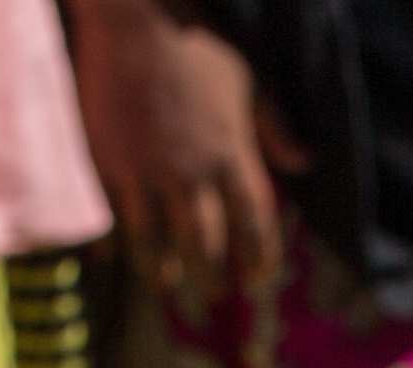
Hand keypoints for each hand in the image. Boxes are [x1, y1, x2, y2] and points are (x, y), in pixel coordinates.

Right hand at [68, 0, 290, 302]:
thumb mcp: (248, 79)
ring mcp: (148, 172)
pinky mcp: (108, 163)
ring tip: (168, 286)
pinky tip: (110, 259)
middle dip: (213, 276)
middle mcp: (193, 172)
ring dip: (164, 272)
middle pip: (208, 243)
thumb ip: (275, 127)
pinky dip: (113, 243)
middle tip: (214, 295)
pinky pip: (113, 218)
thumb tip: (304, 162)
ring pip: (158, 242)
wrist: (136, 18)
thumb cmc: (197, 42)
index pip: (255, 222)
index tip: (259, 279)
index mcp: (233, 153)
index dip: (260, 256)